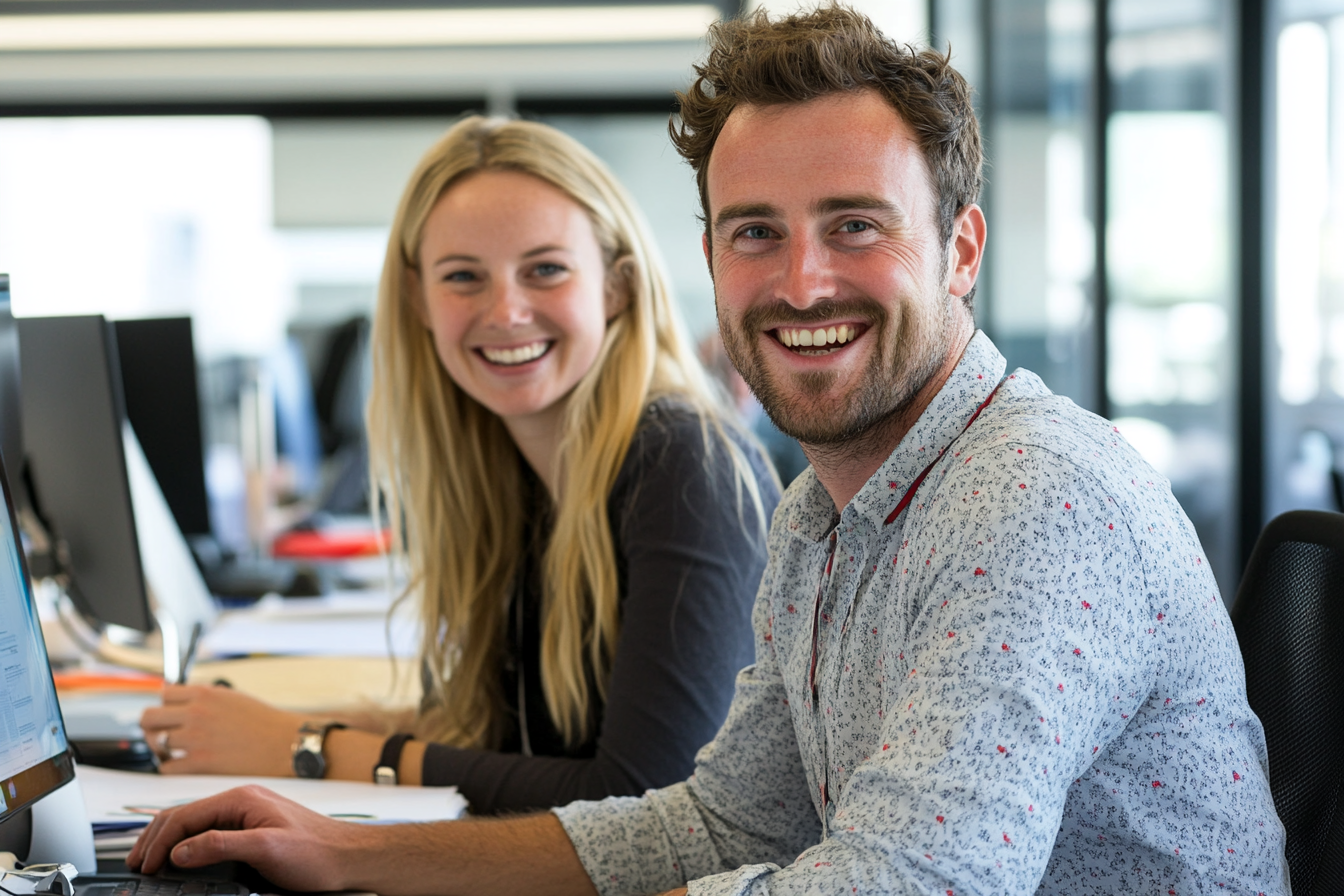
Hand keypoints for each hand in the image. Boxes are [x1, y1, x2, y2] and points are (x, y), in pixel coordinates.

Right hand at [127, 785, 375, 890]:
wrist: (349, 858)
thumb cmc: (319, 851)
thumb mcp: (267, 848)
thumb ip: (222, 845)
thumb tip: (181, 849)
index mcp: (242, 798)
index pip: (184, 815)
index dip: (158, 841)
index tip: (145, 866)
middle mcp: (242, 802)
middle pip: (183, 816)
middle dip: (154, 839)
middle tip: (136, 864)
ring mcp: (246, 815)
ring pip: (193, 825)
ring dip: (167, 842)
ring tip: (148, 862)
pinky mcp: (251, 830)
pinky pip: (208, 834)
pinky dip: (186, 846)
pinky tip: (179, 859)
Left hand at [140, 685, 302, 776]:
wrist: (284, 744)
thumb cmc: (263, 722)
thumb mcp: (231, 697)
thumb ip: (203, 697)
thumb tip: (176, 698)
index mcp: (204, 694)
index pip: (163, 694)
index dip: (166, 706)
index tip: (171, 715)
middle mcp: (195, 713)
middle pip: (148, 718)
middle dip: (151, 727)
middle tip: (162, 735)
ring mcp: (195, 739)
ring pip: (155, 743)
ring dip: (162, 749)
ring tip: (177, 752)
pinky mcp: (199, 764)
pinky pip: (166, 767)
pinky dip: (171, 767)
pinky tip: (184, 765)